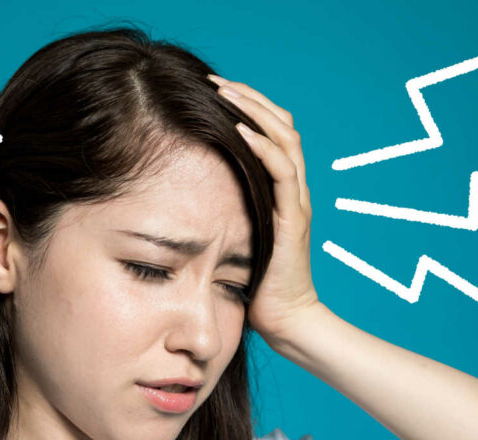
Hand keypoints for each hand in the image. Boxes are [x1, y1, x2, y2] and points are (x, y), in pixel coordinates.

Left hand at [208, 73, 321, 347]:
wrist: (286, 320)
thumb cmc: (256, 286)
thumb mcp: (235, 238)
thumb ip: (223, 214)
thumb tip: (182, 199)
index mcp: (280, 192)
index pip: (273, 134)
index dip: (249, 108)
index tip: (214, 92)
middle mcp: (292, 190)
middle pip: (281, 126)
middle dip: (249, 99)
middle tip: (216, 81)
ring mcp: (296, 203)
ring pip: (284, 140)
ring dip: (254, 112)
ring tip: (225, 93)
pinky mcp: (293, 219)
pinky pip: (282, 173)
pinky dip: (263, 147)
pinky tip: (240, 131)